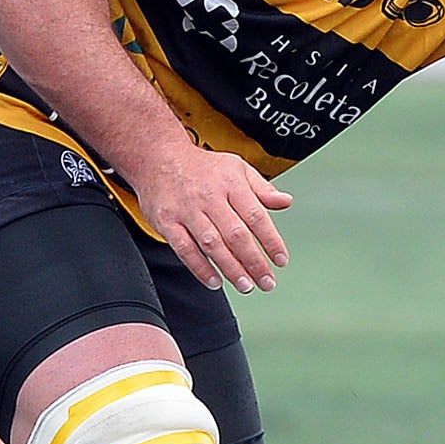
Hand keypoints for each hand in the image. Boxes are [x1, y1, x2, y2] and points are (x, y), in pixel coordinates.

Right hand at [127, 142, 292, 292]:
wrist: (158, 157)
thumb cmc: (202, 167)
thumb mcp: (237, 168)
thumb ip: (262, 188)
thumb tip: (286, 201)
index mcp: (231, 184)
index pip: (256, 216)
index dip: (271, 241)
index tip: (280, 260)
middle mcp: (209, 197)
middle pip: (236, 235)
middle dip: (254, 262)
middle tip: (267, 282)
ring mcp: (187, 210)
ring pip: (212, 244)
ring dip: (231, 269)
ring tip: (246, 286)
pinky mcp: (167, 222)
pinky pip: (184, 249)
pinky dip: (200, 268)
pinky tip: (214, 281)